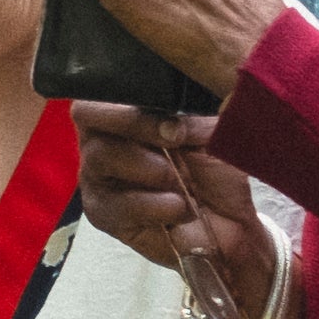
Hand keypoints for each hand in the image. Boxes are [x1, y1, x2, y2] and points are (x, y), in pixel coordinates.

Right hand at [68, 114, 283, 318]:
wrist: (230, 226)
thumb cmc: (217, 175)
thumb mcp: (212, 134)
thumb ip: (191, 114)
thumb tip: (179, 110)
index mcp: (125, 113)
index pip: (99, 92)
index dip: (129, 101)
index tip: (174, 123)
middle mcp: (102, 140)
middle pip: (88, 115)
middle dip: (137, 125)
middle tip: (176, 143)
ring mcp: (97, 177)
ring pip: (100, 155)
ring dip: (152, 168)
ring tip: (183, 184)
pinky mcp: (102, 213)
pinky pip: (117, 202)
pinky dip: (155, 205)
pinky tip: (179, 209)